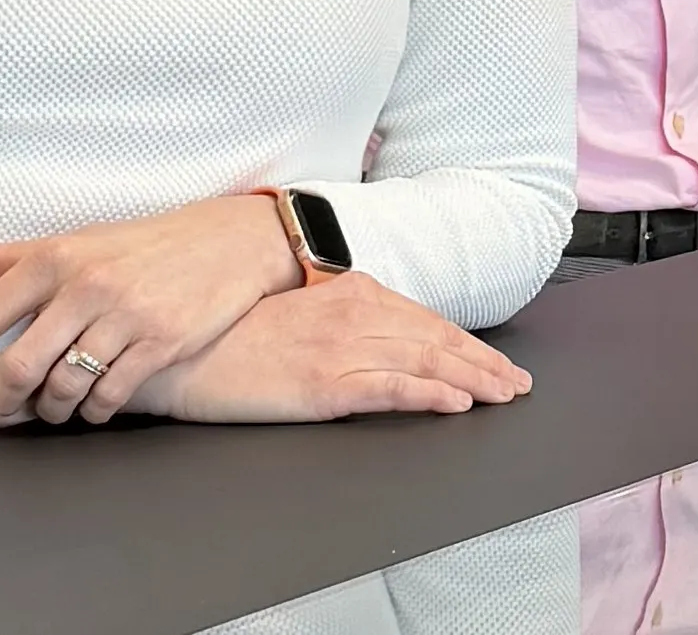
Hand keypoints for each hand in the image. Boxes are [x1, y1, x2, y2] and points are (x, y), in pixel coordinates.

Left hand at [0, 194, 297, 425]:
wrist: (223, 243)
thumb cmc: (137, 246)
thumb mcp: (70, 241)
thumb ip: (1, 258)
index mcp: (54, 258)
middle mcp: (85, 286)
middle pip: (19, 366)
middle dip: (1, 401)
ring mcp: (124, 316)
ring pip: (63, 389)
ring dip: (51, 411)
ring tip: (52, 408)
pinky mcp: (160, 343)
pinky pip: (109, 397)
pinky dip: (94, 411)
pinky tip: (94, 405)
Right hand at [129, 275, 532, 424]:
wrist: (182, 348)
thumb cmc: (231, 332)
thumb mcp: (294, 313)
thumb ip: (336, 316)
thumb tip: (374, 331)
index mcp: (345, 292)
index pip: (421, 319)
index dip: (464, 342)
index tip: (494, 361)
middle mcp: (351, 314)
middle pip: (433, 339)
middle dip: (481, 363)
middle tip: (516, 384)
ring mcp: (340, 349)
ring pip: (423, 363)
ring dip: (471, 381)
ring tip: (502, 396)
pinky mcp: (324, 385)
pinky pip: (389, 390)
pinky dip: (427, 396)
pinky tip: (455, 404)